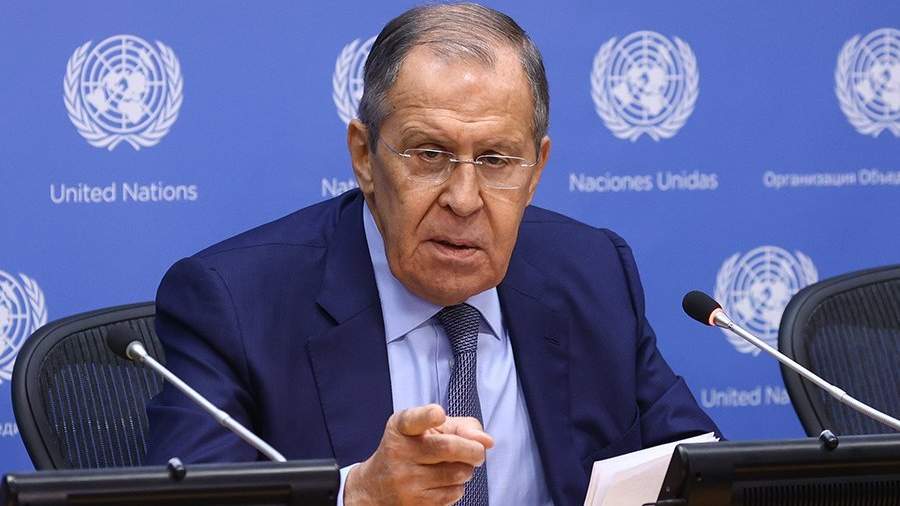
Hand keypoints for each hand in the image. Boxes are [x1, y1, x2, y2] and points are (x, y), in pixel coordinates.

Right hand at [344, 404, 493, 505]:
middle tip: (477, 452)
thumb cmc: (412, 449)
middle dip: (474, 450)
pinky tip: (443, 482)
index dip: (428, 416)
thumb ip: (461, 426)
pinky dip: (457, 486)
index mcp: (401, 427)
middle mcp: (399, 452)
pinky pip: (453, 494)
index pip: (414, 419)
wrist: (376, 487)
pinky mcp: (414, 503)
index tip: (438, 414)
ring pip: (457, 473)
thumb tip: (486, 441)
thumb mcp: (428, 429)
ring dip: (466, 469)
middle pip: (448, 448)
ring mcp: (405, 481)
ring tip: (455, 466)